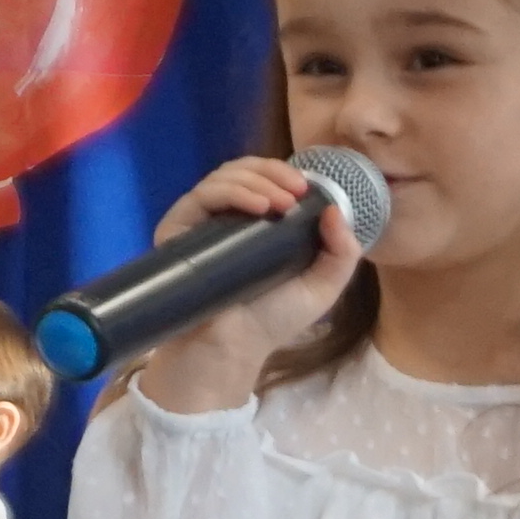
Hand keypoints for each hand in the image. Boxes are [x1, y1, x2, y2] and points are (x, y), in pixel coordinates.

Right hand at [127, 156, 370, 412]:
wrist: (234, 348)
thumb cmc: (273, 320)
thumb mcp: (322, 287)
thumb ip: (342, 253)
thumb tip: (336, 209)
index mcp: (258, 221)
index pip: (265, 178)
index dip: (284, 173)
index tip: (306, 188)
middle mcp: (227, 216)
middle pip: (243, 170)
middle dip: (273, 172)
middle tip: (295, 192)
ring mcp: (201, 221)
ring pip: (222, 177)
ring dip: (256, 180)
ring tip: (280, 203)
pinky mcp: (177, 230)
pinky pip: (201, 197)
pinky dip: (230, 193)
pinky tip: (257, 207)